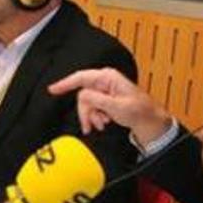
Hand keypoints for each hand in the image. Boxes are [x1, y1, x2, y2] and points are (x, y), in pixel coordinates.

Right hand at [48, 68, 171, 143]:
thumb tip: (82, 96)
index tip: (53, 90)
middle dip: (86, 112)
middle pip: (83, 95)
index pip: (81, 77)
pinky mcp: (106, 100)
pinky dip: (96, 117)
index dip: (65, 83)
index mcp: (108, 77)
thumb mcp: (117, 106)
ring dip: (92, 116)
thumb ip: (97, 100)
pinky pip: (93, 108)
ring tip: (102, 124)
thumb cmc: (140, 111)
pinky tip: (104, 122)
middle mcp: (105, 82)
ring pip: (87, 104)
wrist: (150, 123)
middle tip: (90, 125)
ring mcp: (105, 91)